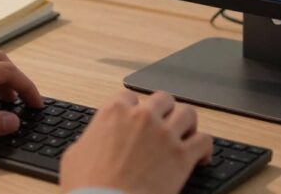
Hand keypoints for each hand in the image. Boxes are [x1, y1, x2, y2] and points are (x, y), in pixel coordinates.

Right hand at [60, 90, 212, 193]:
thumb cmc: (86, 187)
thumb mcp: (75, 155)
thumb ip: (90, 138)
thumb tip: (95, 139)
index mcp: (114, 113)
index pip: (128, 96)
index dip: (133, 108)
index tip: (136, 118)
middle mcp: (142, 117)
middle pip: (163, 99)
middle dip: (164, 111)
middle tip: (164, 124)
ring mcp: (164, 135)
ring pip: (188, 113)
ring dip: (187, 124)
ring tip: (185, 136)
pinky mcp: (181, 156)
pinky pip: (204, 140)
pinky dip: (205, 148)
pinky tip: (201, 157)